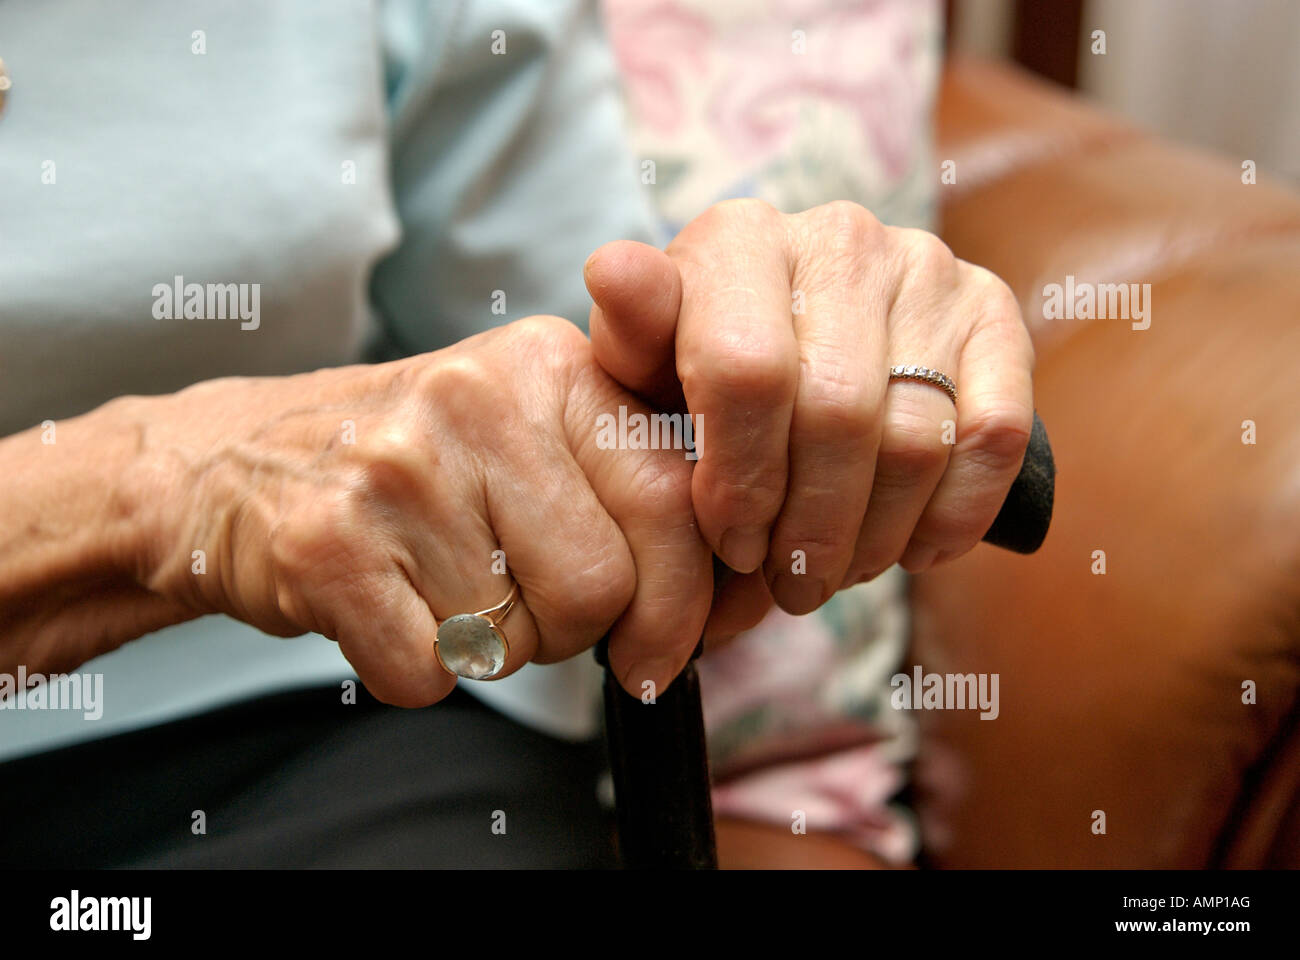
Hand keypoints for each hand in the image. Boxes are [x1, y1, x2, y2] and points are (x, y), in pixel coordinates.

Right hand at [120, 316, 710, 700]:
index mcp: (552, 364)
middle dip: (574, 630)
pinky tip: (384, 605)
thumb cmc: (420, 463)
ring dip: (491, 646)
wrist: (240, 465)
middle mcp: (478, 396)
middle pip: (600, 587)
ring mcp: (398, 467)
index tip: (661, 647)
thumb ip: (632, 477)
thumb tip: (727, 590)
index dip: (683, 599)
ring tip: (441, 582)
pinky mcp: (327, 543)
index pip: (671, 500)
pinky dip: (415, 669)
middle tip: (519, 602)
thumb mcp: (531, 426)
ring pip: (517, 639)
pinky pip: (429, 672)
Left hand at [586, 199, 1033, 637]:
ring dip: (876, 536)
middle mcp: (839, 237)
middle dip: (811, 528)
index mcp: (740, 238)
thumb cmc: (700, 376)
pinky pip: (994, 435)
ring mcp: (926, 268)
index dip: (742, 482)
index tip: (733, 546)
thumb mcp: (645, 369)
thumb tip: (613, 268)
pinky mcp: (991, 311)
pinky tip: (911, 548)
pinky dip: (953, 515)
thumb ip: (629, 334)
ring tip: (836, 574)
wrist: (798, 350)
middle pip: (839, 415)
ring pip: (917, 439)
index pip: (748, 372)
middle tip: (791, 583)